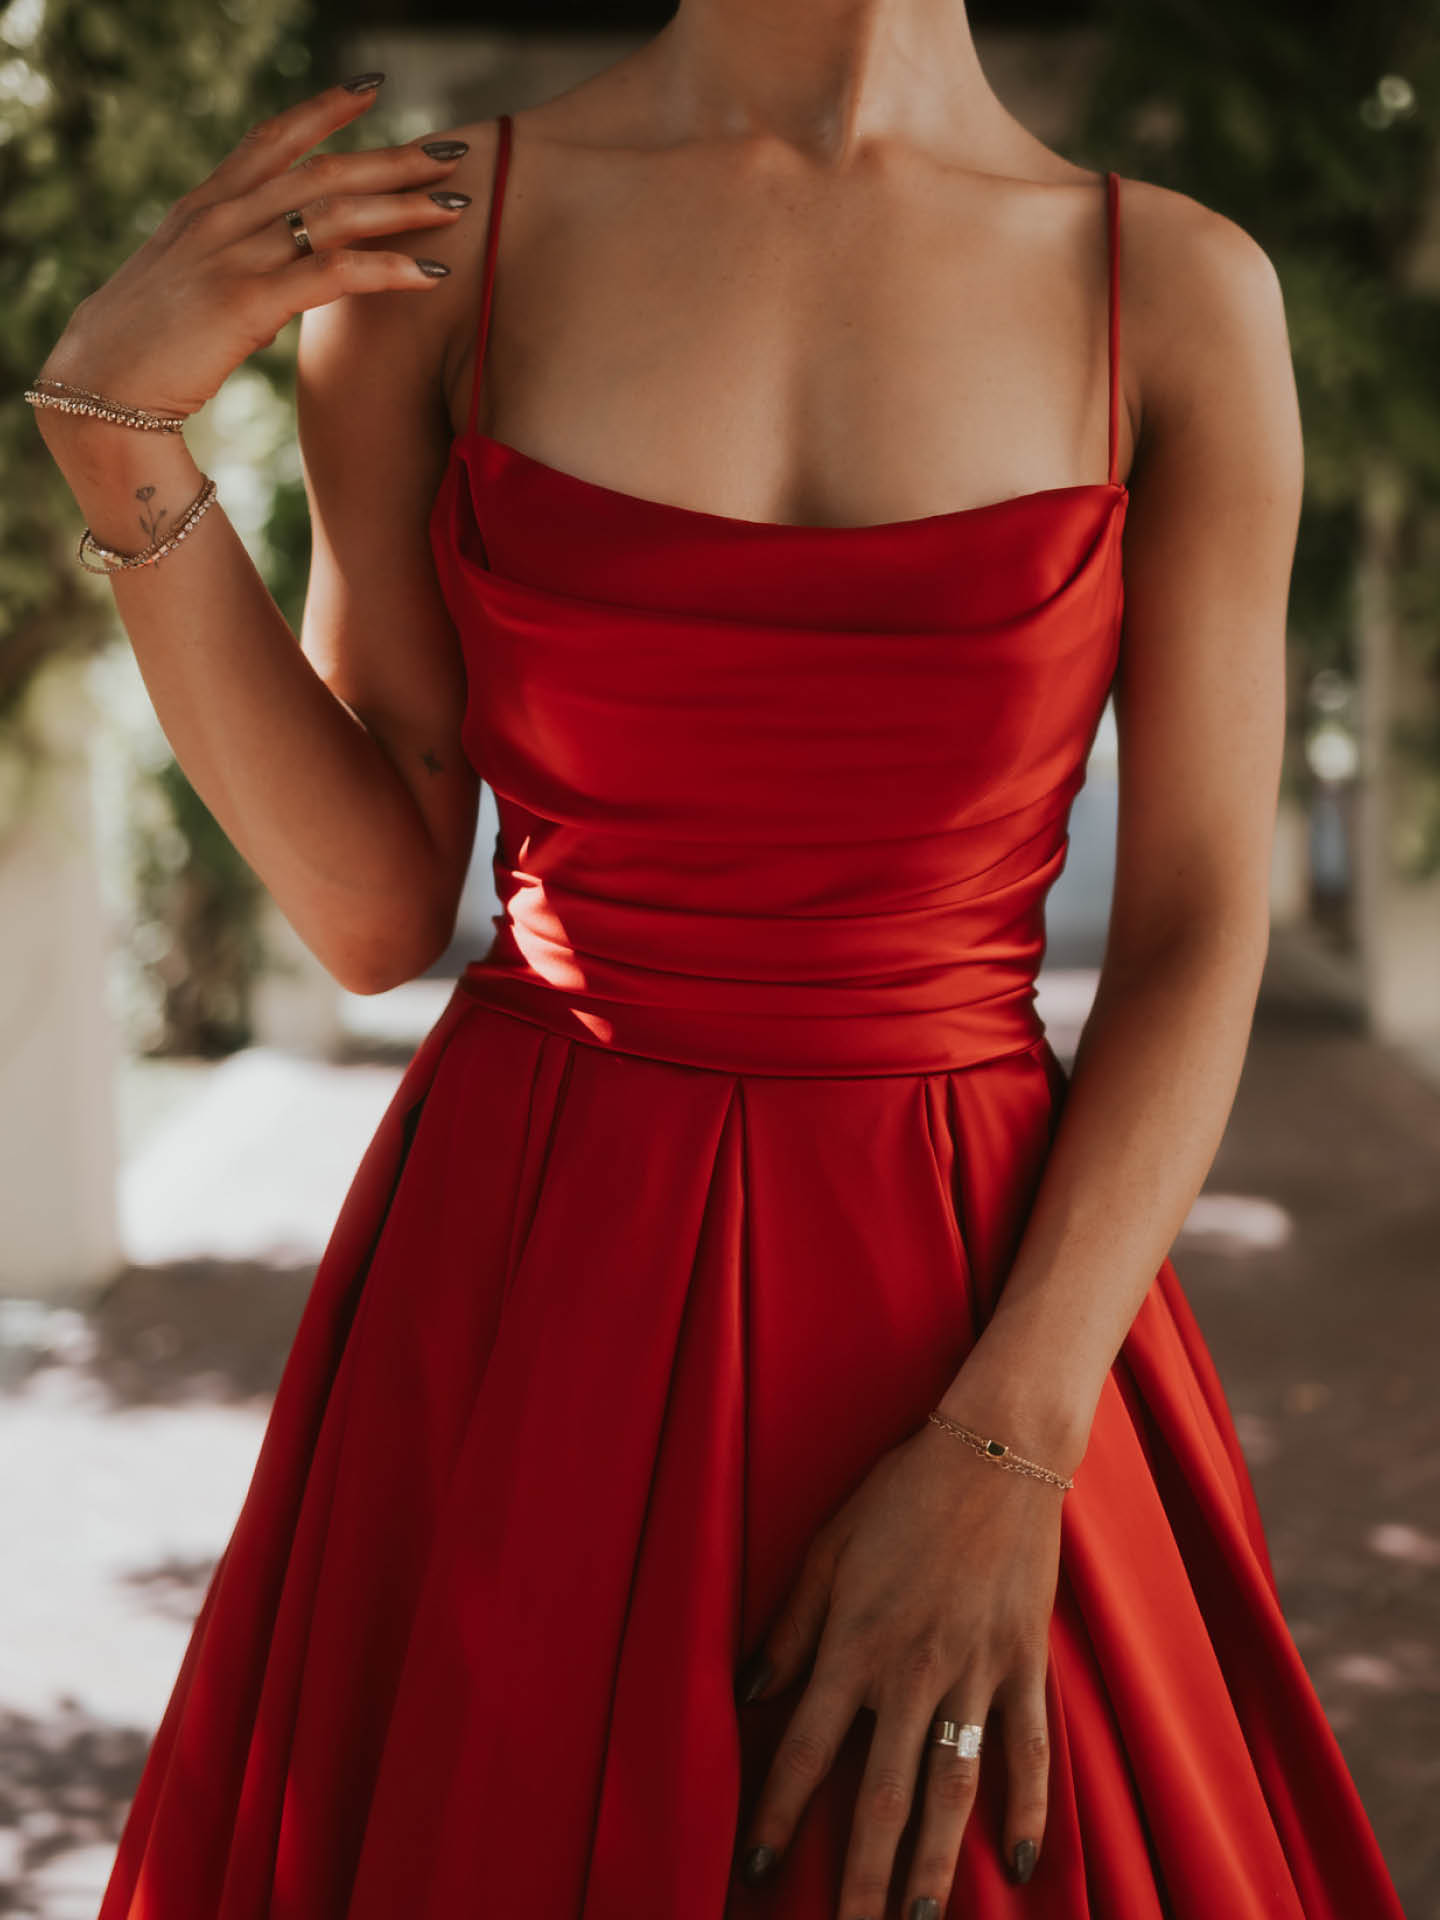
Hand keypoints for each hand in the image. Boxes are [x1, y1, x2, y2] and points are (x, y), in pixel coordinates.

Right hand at [34, 76, 472, 421]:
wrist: (102, 385)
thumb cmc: (147, 347)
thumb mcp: (188, 286)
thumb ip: (232, 267)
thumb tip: (274, 284)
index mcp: (205, 206)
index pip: (272, 138)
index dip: (324, 108)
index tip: (372, 88)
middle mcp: (221, 217)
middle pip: (323, 170)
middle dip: (394, 157)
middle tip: (453, 150)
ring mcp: (233, 254)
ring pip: (336, 213)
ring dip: (405, 207)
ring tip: (459, 205)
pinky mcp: (247, 300)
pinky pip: (333, 273)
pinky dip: (388, 269)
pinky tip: (431, 273)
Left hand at [735, 1419, 1062, 1914]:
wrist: (996, 1452)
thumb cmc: (901, 1494)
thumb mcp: (827, 1548)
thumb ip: (791, 1626)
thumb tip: (750, 1690)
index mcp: (854, 1644)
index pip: (805, 1750)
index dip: (777, 1815)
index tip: (757, 1870)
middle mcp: (912, 1672)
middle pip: (879, 1797)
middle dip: (858, 1878)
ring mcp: (975, 1674)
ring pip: (951, 1792)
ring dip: (932, 1865)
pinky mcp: (1024, 1665)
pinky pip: (1028, 1751)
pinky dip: (1028, 1808)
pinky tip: (1020, 1860)